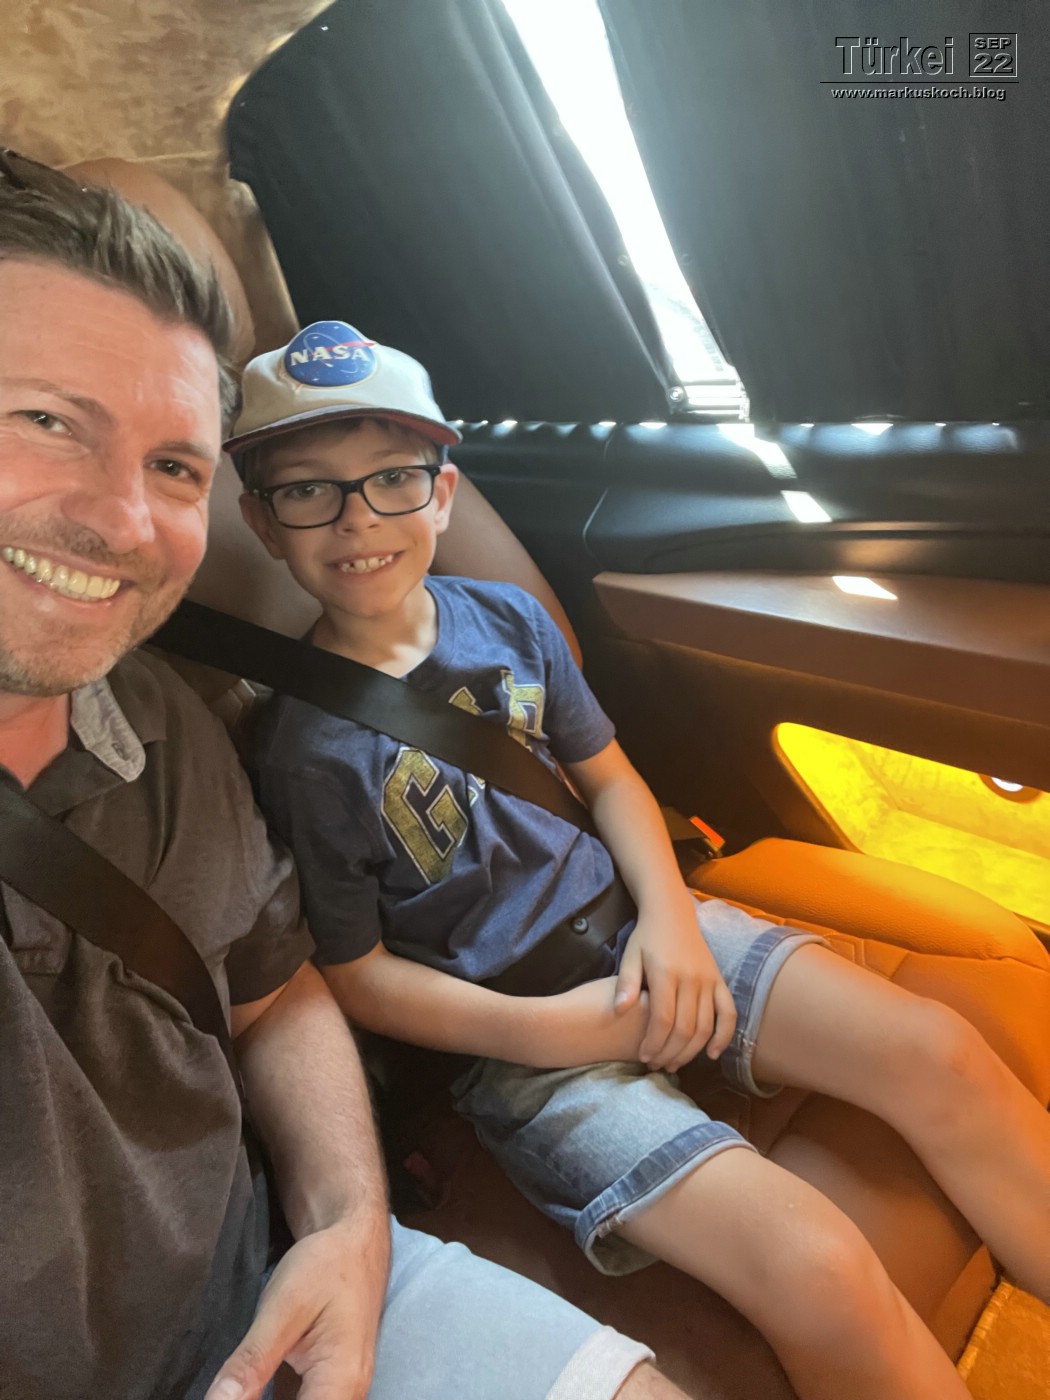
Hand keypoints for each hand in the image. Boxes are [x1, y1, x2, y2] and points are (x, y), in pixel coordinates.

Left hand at [203, 1215, 387, 1399]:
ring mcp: (341, 1394)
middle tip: (226, 1391)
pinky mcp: (328, 1388)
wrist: (355, 1242)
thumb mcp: (283, 1308)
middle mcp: (348, 1397)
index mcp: (339, 1384)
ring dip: (263, 1399)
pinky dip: (270, 1397)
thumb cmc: (326, 1266)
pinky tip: (249, 1389)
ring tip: (240, 1386)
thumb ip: (252, 1362)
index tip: (227, 1396)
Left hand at [614, 892, 736, 1071]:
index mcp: (666, 973)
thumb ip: (625, 984)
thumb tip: (618, 1011)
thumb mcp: (630, 956)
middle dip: (670, 1053)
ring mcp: (709, 980)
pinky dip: (724, 1036)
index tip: (644, 1058)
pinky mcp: (720, 981)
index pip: (663, 1019)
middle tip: (657, 1066)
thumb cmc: (646, 938)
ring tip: (674, 1064)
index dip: (654, 1043)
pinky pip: (729, 1013)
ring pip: (706, 1026)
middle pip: (685, 1028)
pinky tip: (712, 1054)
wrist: (672, 915)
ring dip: (691, 1051)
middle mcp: (691, 979)